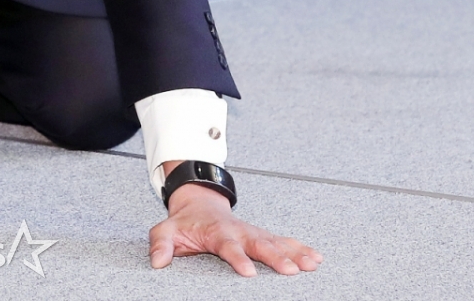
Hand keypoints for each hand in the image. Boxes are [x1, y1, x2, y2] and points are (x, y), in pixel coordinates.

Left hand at [149, 182, 322, 276]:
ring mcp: (253, 232)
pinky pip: (283, 241)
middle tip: (290, 271)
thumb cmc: (184, 222)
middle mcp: (239, 231)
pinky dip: (299, 248)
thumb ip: (160, 244)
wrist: (199, 202)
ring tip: (312, 264)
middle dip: (275, 257)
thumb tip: (157, 262)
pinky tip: (316, 258)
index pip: (227, 246)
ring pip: (276, 242)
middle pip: (259, 244)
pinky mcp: (261, 235)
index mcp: (217, 232)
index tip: (248, 272)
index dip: (237, 258)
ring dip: (294, 253)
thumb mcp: (166, 230)